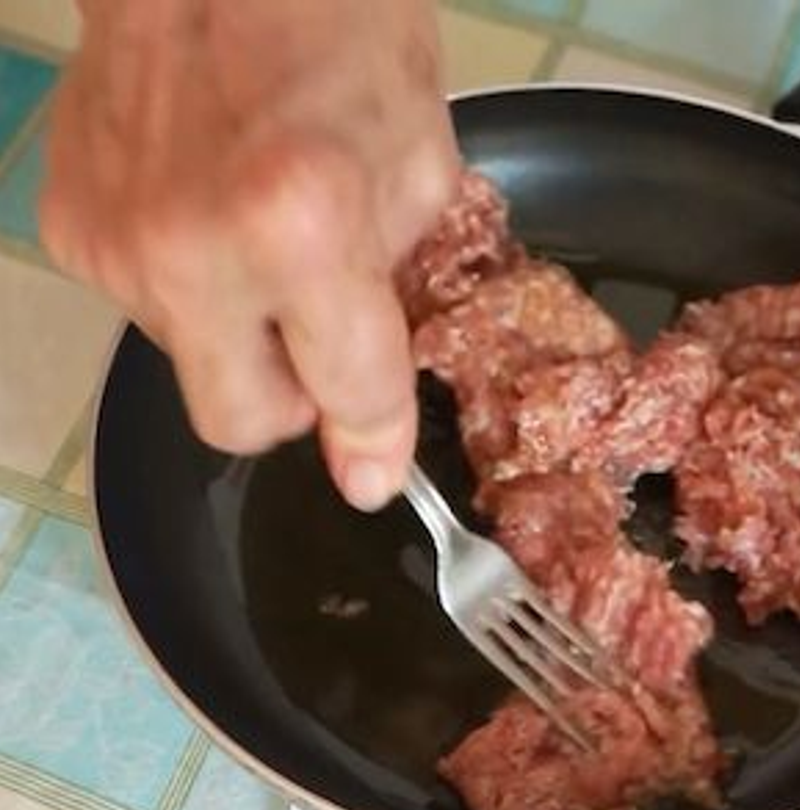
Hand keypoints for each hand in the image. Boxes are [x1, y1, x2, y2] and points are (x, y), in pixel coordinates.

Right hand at [41, 0, 458, 510]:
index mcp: (300, 228)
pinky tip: (207, 207)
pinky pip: (144, 304)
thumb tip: (369, 436)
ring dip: (237, 330)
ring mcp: (116, 240)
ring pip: (190, 361)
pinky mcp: (69, 223)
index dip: (373, 442)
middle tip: (318, 339)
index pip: (346, 394)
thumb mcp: (421, 168)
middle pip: (237, 424)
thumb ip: (398, 305)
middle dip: (290, 402)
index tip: (374, 467)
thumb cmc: (342, 36)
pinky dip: (187, 280)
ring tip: (261, 235)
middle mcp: (192, 251)